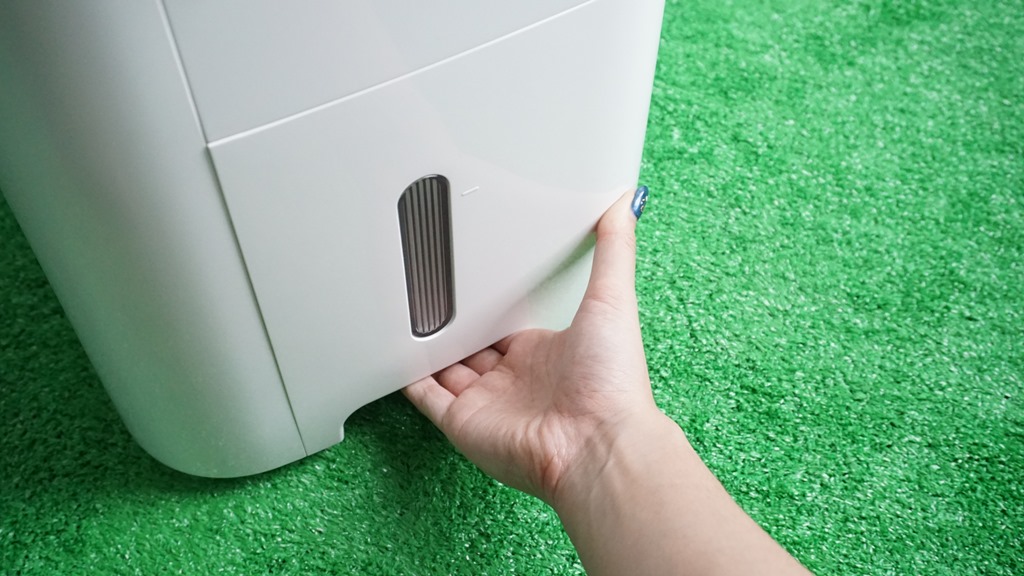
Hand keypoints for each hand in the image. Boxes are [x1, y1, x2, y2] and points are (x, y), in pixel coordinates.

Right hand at [403, 188, 655, 503]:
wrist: (594, 442)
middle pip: (474, 348)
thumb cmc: (611, 381)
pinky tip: (394, 356)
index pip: (509, 326)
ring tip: (404, 316)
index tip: (477, 281)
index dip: (492, 307)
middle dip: (456, 327)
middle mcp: (515, 380)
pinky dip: (407, 378)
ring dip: (428, 348)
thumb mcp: (613, 298)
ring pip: (446, 370)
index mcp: (545, 352)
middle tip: (434, 295)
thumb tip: (626, 204)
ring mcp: (486, 402)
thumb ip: (614, 250)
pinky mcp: (461, 422)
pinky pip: (425, 397)